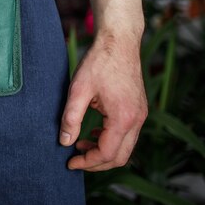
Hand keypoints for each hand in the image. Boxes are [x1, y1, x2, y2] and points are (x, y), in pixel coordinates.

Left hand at [59, 0, 147, 170]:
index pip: (106, 153)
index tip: (70, 162)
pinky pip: (127, 134)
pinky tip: (93, 132)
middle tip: (75, 159)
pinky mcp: (138, 109)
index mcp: (123, 118)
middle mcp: (137, 120)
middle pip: (120, 157)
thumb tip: (64, 142)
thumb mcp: (78, 90)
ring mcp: (140, 114)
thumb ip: (71, 118)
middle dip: (97, 163)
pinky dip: (110, 139)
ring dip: (103, 151)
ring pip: (125, 147)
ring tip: (80, 144)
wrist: (119, 42)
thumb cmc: (98, 62)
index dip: (87, 162)